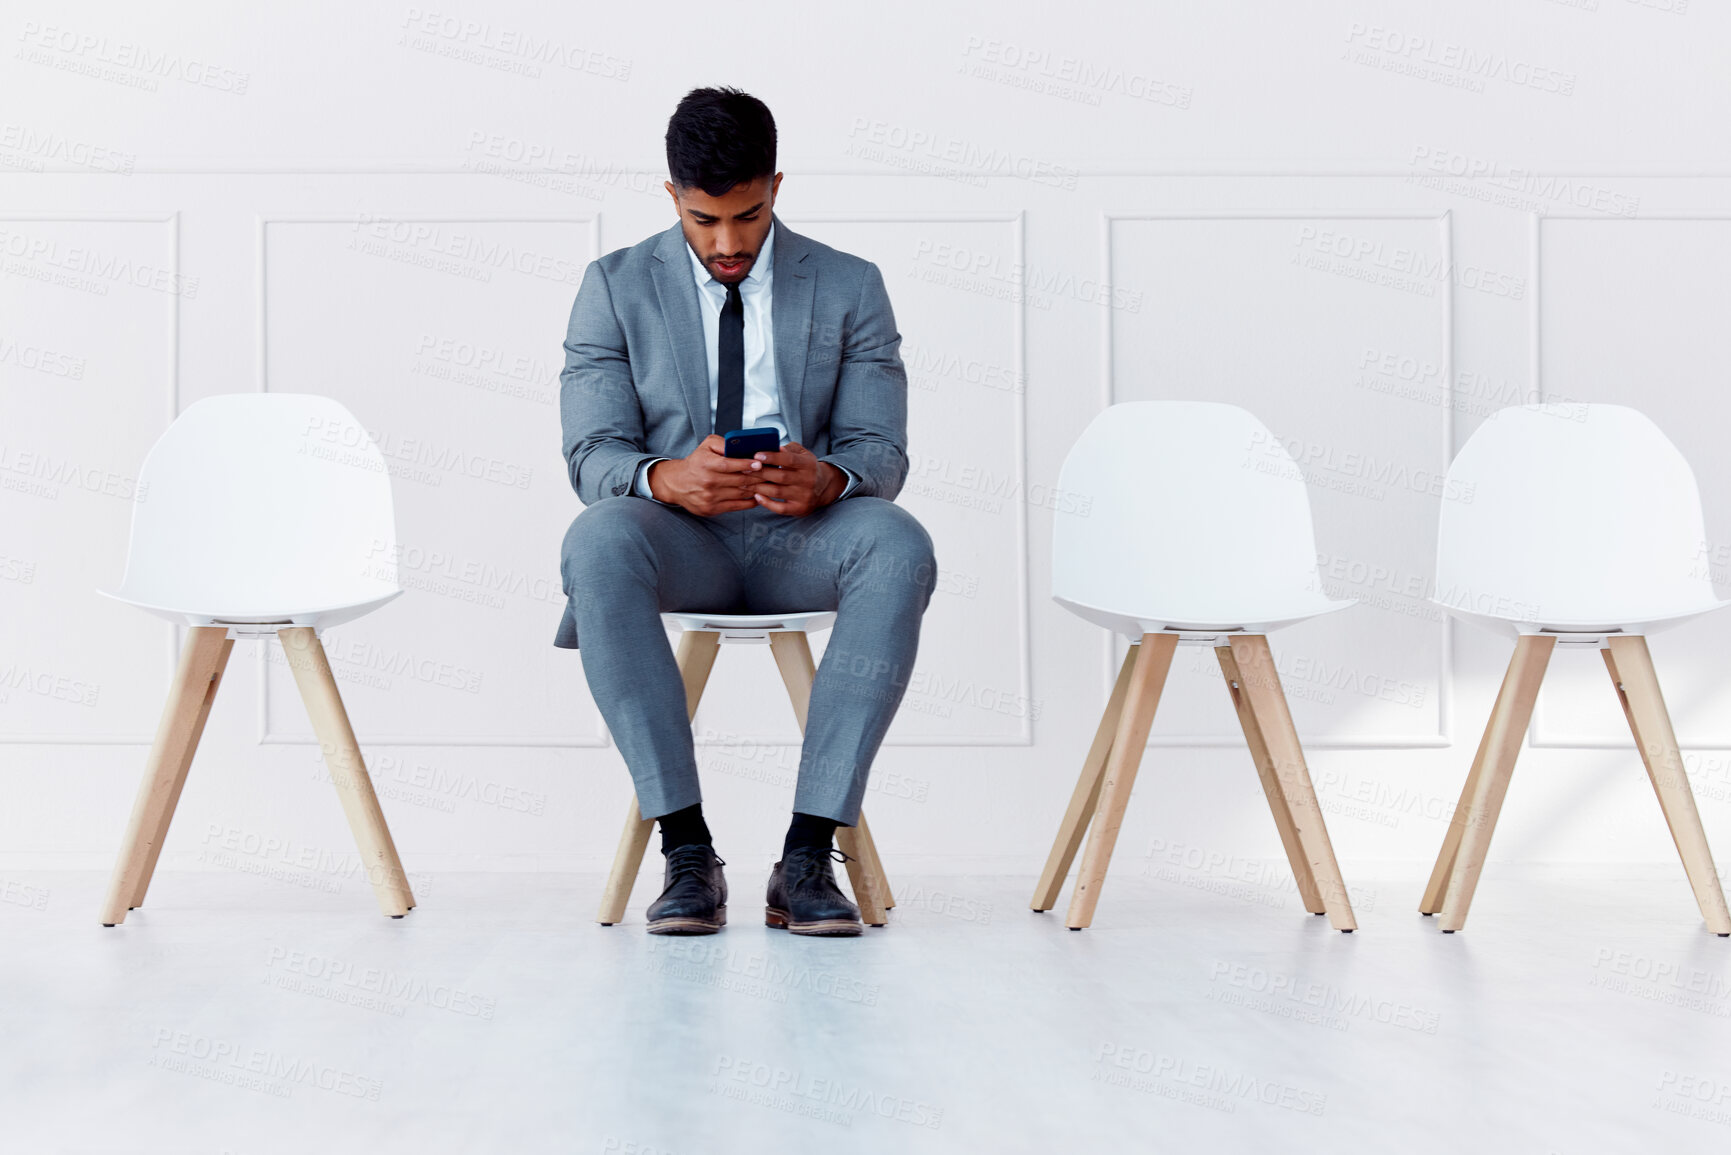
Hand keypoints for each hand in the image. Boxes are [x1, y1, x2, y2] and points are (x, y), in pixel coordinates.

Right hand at [647, 435, 764, 515]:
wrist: (677, 483)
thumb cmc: (696, 462)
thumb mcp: (706, 446)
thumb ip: (724, 443)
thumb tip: (743, 445)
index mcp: (706, 464)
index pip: (729, 464)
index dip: (746, 464)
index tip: (760, 463)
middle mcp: (707, 482)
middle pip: (739, 480)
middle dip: (758, 476)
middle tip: (771, 473)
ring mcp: (710, 497)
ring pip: (740, 493)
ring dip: (756, 488)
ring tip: (768, 483)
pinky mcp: (712, 509)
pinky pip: (737, 506)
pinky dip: (750, 501)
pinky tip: (758, 495)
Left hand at [750, 441, 844, 516]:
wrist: (824, 487)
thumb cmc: (806, 467)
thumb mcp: (802, 453)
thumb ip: (788, 449)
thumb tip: (773, 447)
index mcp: (808, 464)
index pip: (789, 460)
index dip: (772, 457)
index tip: (756, 455)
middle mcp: (808, 480)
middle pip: (780, 477)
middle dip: (760, 473)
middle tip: (744, 469)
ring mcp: (804, 496)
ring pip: (777, 492)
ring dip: (758, 487)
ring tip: (744, 482)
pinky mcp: (799, 508)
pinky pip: (780, 508)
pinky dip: (766, 503)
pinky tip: (757, 496)